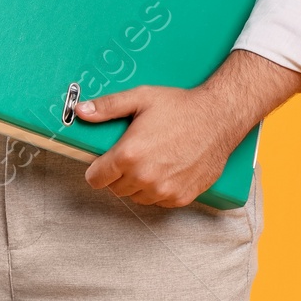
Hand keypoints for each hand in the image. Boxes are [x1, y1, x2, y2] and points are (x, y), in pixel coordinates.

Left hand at [78, 50, 300, 208]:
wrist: (220, 118)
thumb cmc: (181, 107)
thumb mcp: (141, 98)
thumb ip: (107, 107)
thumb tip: (81, 110)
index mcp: (129, 154)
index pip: (96, 179)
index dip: (97, 169)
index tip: (103, 162)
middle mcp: (144, 177)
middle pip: (115, 189)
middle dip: (118, 175)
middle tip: (132, 155)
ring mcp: (163, 190)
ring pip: (136, 197)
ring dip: (137, 184)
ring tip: (151, 161)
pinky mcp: (181, 197)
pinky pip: (158, 201)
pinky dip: (158, 190)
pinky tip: (166, 170)